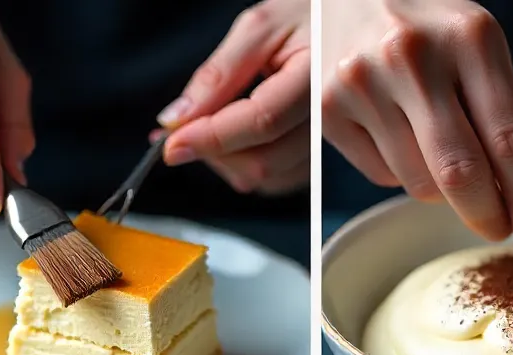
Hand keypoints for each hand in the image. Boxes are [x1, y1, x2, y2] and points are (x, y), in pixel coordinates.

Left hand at [156, 0, 309, 194]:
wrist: (342, 25)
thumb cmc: (305, 15)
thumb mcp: (259, 28)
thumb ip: (218, 74)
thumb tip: (176, 119)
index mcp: (317, 79)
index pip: (262, 122)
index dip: (211, 138)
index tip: (170, 144)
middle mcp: (327, 122)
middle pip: (262, 161)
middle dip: (212, 151)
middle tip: (180, 128)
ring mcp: (323, 147)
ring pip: (264, 178)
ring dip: (224, 160)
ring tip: (206, 125)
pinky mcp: (315, 159)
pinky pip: (274, 180)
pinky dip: (242, 166)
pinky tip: (230, 137)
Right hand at [322, 0, 512, 247]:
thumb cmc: (428, 31)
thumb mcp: (475, 48)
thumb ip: (499, 116)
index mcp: (470, 35)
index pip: (510, 136)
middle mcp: (413, 56)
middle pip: (461, 173)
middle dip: (487, 214)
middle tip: (498, 228)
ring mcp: (365, 83)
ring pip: (421, 183)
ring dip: (440, 188)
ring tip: (436, 148)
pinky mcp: (329, 109)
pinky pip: (383, 176)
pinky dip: (401, 171)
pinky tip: (397, 135)